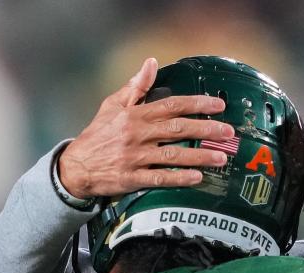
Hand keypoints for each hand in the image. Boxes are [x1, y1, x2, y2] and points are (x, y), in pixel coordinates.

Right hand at [58, 57, 234, 198]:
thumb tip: (151, 62)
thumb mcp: (112, 105)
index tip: (218, 105)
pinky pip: (160, 178)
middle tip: (228, 132)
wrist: (76, 167)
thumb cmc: (97, 135)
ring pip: (173, 156)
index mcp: (135, 115)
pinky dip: (179, 178)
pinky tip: (197, 178)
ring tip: (221, 157)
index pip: (171, 105)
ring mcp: (136, 157)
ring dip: (199, 156)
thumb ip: (136, 86)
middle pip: (178, 129)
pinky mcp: (133, 178)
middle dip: (206, 130)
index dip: (197, 104)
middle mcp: (138, 134)